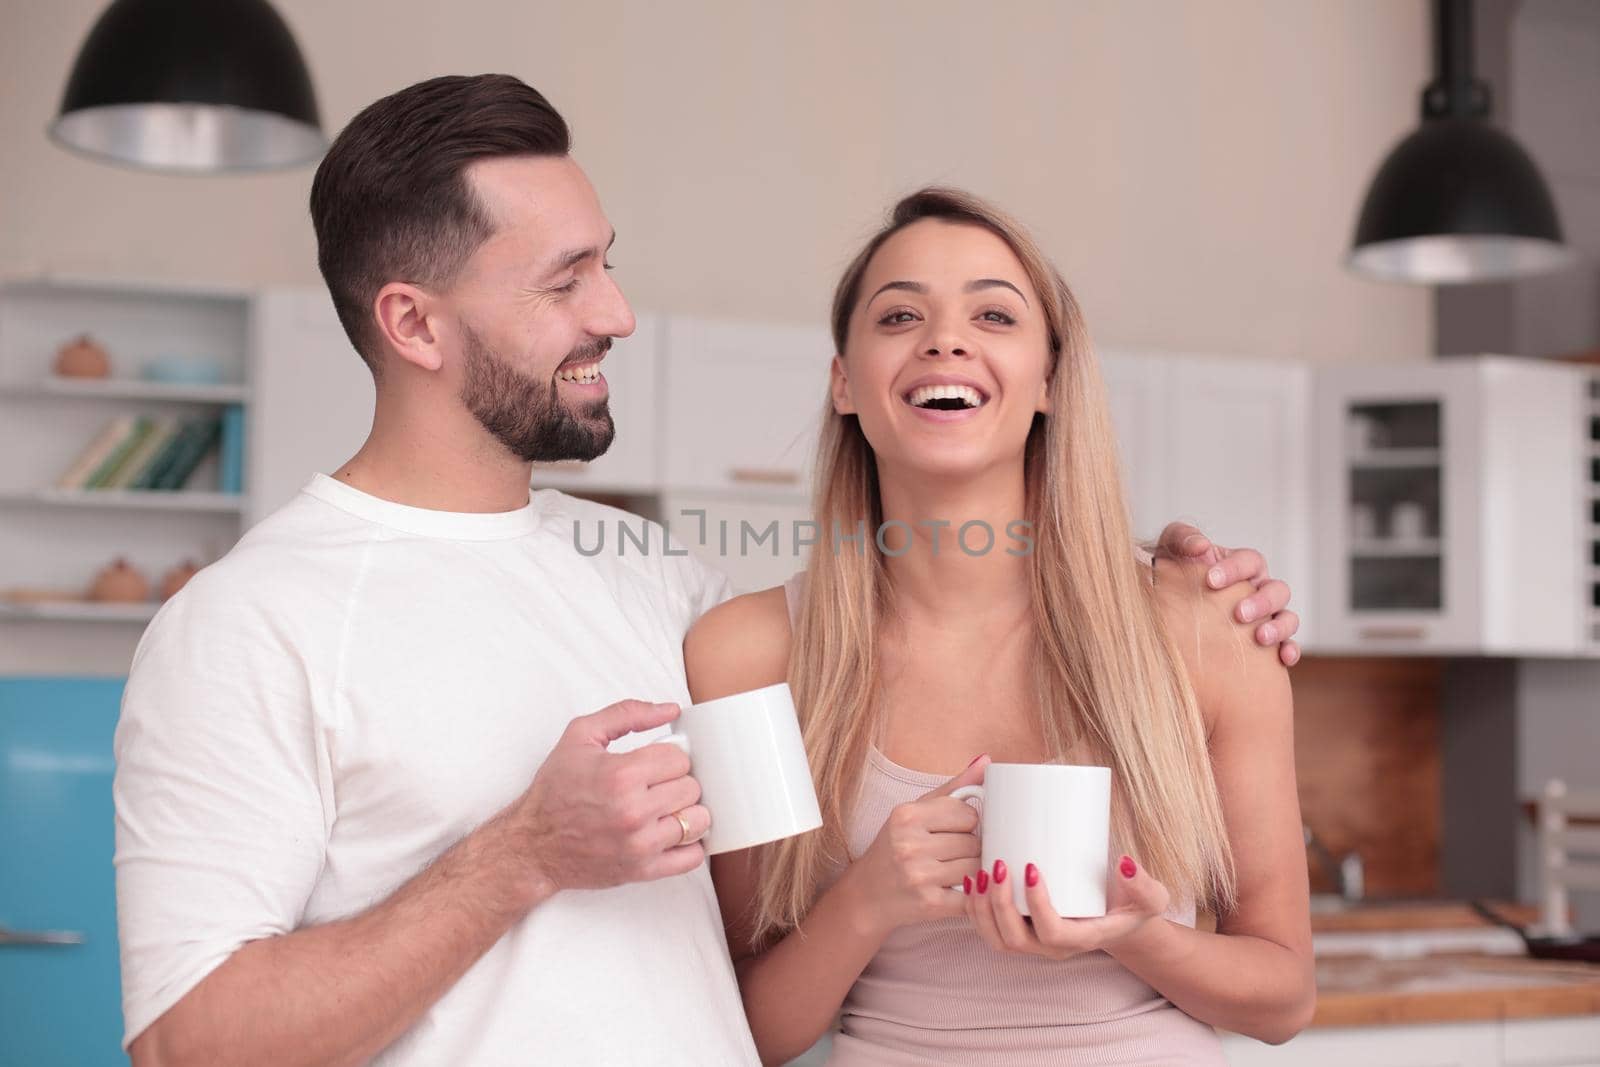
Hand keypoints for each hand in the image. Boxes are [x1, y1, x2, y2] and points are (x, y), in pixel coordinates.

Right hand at [507, 700, 709, 893]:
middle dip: (678, 782)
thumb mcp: (581, 735)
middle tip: (658, 785)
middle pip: (691, 788)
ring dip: (687, 812)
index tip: (655, 764)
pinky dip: (689, 844)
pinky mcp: (642, 871)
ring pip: (698, 820)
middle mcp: (633, 811)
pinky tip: (671, 833)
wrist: (532, 843)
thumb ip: (627, 714)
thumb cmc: (555, 789)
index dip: (669, 757)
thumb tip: (670, 709)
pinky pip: (692, 857)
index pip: (680, 758)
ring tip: (666, 809)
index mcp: (621, 774)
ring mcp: (640, 844)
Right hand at [843, 757, 987, 937]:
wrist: (865, 896)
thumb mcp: (915, 812)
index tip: (954, 830)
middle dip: (970, 848)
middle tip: (952, 854)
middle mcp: (909, 845)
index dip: (967, 823)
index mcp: (906, 816)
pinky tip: (959, 890)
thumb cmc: (893, 848)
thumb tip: (986, 760)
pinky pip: (973, 895)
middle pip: (974, 842)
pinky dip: (974, 894)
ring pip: (977, 868)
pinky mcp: (930, 904)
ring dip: (973, 871)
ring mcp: (919, 876)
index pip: (968, 814)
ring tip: (954, 871)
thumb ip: (953, 788)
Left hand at [965, 854, 1168, 959]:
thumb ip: (1145, 885)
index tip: (1032, 868)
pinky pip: (988, 930)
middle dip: (999, 905)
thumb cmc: (1132, 906)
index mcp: (1080, 939)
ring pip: (996, 939)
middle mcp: (1051, 947)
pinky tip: (971, 880)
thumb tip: (1125, 863)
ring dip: (980, 909)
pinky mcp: (1019, 930)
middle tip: (998, 867)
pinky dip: (974, 909)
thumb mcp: (1151, 898)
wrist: (1118, 917)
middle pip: (1015, 940)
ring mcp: (1033, 941)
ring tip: (979, 874)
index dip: (1037, 906)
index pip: (1052, 934)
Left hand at [1154, 522, 1300, 666]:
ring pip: (1288, 617)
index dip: (1235, 569)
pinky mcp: (1268, 644)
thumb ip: (1183, 537)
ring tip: (1260, 637)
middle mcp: (1259, 590)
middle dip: (1261, 601)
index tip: (1211, 580)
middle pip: (1277, 590)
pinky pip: (1289, 646)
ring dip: (1278, 626)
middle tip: (1238, 613)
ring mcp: (1267, 617)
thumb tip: (1201, 546)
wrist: (1166, 610)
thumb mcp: (1172, 551)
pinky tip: (1282, 659)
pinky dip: (1290, 650)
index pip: (1250, 561)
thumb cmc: (1173, 576)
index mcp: (1242, 567)